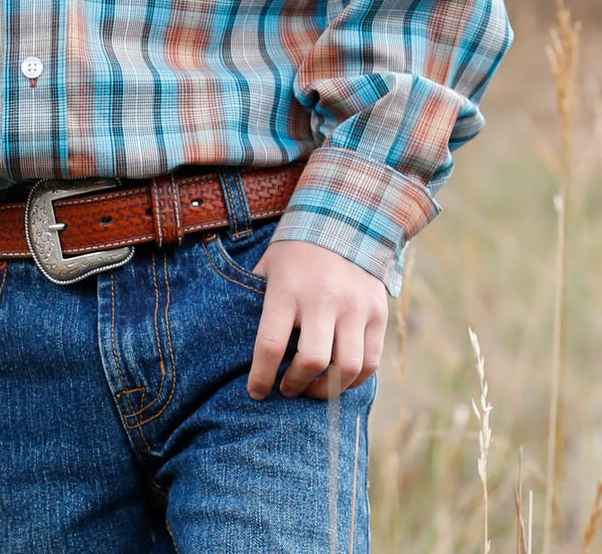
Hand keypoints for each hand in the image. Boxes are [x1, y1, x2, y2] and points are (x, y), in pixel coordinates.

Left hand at [246, 239, 387, 400]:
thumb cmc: (295, 254)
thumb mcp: (268, 268)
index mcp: (287, 288)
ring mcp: (354, 306)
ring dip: (327, 389)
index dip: (261, 376)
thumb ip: (256, 303)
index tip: (256, 393)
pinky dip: (354, 380)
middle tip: (286, 389)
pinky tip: (338, 379)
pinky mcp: (378, 313)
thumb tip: (235, 345)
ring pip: (346, 368)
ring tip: (313, 388)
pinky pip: (370, 362)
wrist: (343, 221)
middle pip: (311, 361)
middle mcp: (323, 298)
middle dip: (296, 385)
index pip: (270, 344)